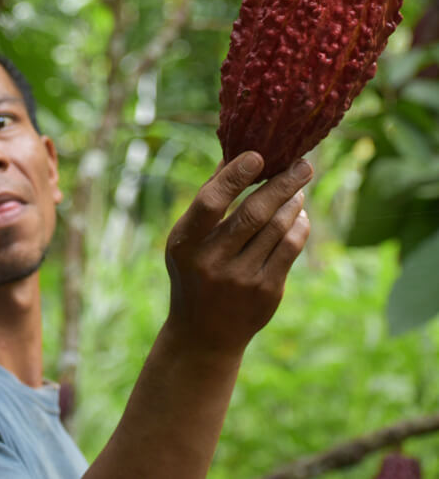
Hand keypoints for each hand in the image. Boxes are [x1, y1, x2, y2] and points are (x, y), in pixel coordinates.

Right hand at [164, 151, 311, 355]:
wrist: (203, 334)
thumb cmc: (194, 273)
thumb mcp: (187, 241)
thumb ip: (208, 201)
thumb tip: (234, 155)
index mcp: (185, 243)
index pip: (211, 202)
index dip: (234, 177)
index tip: (258, 155)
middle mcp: (210, 261)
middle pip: (253, 213)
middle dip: (283, 184)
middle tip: (303, 164)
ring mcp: (240, 279)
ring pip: (277, 228)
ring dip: (293, 202)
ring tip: (298, 188)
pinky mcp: (266, 291)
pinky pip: (291, 248)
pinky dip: (299, 225)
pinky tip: (299, 215)